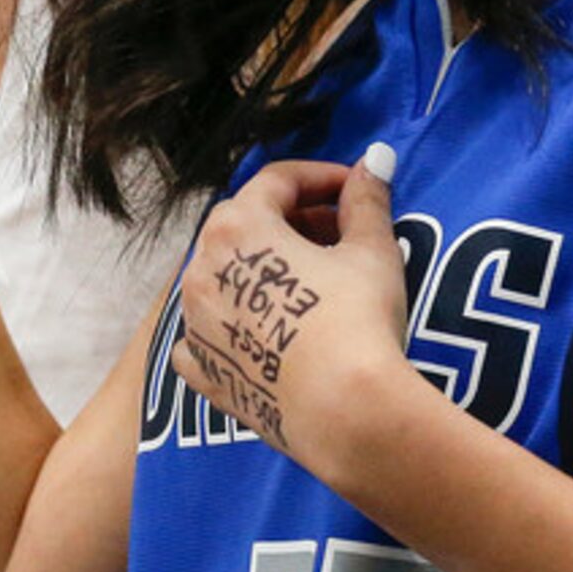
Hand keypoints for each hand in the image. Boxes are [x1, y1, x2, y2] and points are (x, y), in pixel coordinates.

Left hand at [170, 153, 416, 478]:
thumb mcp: (372, 250)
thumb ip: (367, 199)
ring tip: (316, 281)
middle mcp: (201, 271)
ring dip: (265, 268)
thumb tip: (375, 158)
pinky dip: (233, 324)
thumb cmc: (357, 320)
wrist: (344, 413)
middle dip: (296, 220)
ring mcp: (196, 325)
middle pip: (247, 224)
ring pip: (224, 276)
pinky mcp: (205, 373)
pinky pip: (206, 336)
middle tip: (343, 233)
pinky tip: (264, 330)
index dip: (322, 177)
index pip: (277, 181)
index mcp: (237, 228)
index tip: (355, 188)